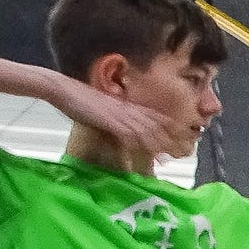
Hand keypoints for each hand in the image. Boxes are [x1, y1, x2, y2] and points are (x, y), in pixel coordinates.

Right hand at [50, 73, 184, 156]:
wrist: (63, 89)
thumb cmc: (81, 101)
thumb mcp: (106, 112)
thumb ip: (118, 122)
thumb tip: (124, 136)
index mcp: (131, 106)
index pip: (159, 117)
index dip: (174, 128)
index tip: (185, 139)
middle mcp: (131, 110)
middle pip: (161, 125)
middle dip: (174, 139)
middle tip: (184, 153)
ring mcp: (123, 115)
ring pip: (150, 132)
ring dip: (161, 146)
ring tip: (171, 159)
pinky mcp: (113, 121)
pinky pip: (132, 137)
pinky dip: (142, 148)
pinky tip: (149, 157)